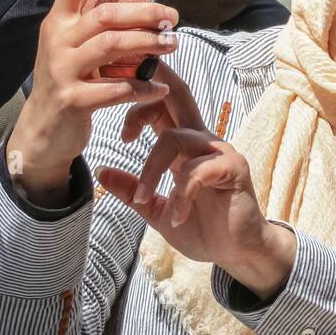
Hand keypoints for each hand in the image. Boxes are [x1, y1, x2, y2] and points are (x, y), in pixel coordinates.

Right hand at [7, 0, 178, 206]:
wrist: (43, 130)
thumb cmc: (71, 82)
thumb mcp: (77, 50)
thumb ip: (101, 30)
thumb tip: (147, 9)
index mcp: (59, 22)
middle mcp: (57, 40)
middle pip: (105, 14)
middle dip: (144, 12)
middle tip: (172, 17)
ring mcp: (62, 70)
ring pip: (111, 46)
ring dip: (148, 44)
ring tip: (173, 45)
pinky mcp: (72, 99)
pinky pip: (115, 89)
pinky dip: (143, 88)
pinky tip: (161, 88)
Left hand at [97, 69, 295, 298]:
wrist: (235, 252)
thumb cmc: (202, 228)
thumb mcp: (155, 210)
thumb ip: (132, 190)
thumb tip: (100, 171)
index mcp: (183, 146)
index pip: (161, 106)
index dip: (136, 109)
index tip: (123, 138)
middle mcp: (201, 141)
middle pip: (178, 95)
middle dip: (155, 82)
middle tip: (127, 109)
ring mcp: (219, 151)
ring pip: (175, 138)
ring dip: (151, 169)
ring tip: (144, 199)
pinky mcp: (234, 168)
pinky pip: (198, 170)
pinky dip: (182, 194)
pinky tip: (178, 216)